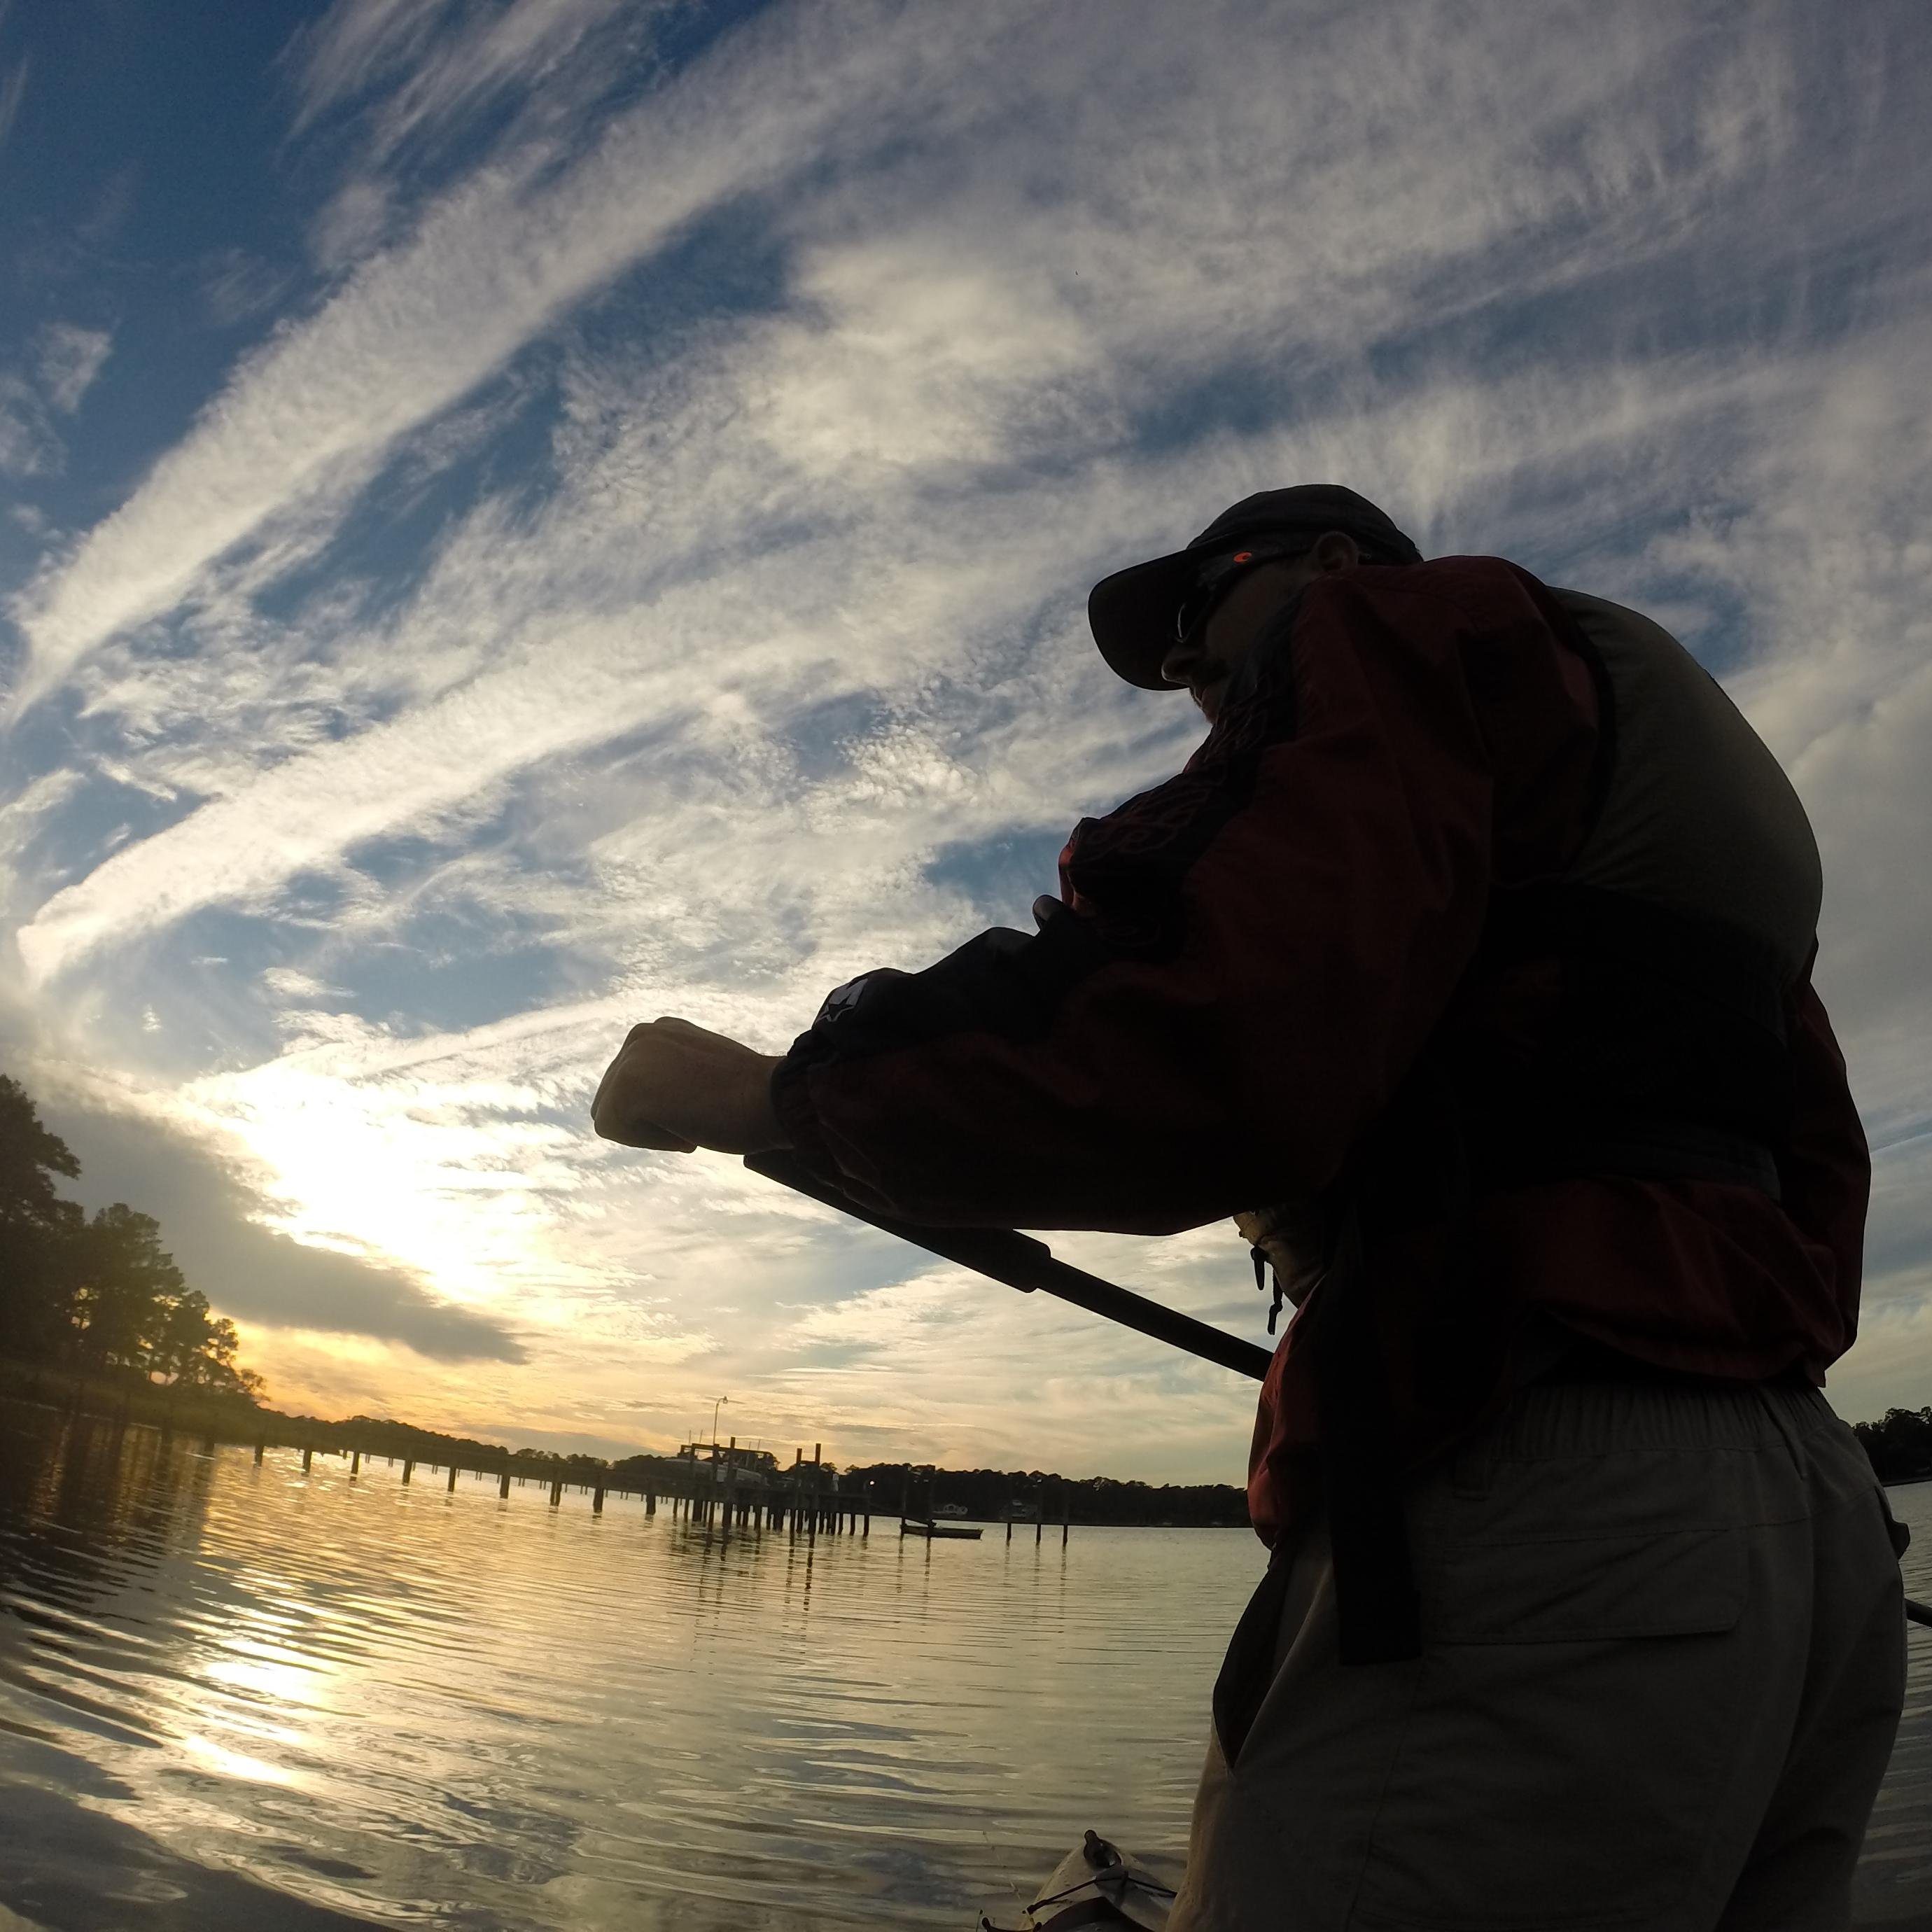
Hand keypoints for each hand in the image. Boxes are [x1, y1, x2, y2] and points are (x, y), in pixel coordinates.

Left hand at [591, 1016, 790, 1154]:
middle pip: (616, 1102)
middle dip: (653, 1119)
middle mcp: (639, 1036)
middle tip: (702, 1110)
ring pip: (613, 1118)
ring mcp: (629, 1059)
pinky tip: (686, 1123)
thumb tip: (655, 1101)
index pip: (635, 1087)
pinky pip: (613, 1131)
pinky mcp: (624, 1087)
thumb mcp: (703, 1072)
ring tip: (694, 1115)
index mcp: (659, 1030)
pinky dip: (649, 1139)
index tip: (706, 1100)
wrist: (773, 1098)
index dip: (666, 1109)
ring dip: (651, 1130)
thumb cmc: (751, 1094)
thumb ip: (674, 1075)